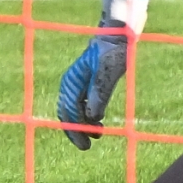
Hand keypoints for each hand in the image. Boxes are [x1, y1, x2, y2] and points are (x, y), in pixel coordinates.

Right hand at [57, 33, 127, 149]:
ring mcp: (75, 83)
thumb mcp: (109, 72)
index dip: (77, 129)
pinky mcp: (84, 83)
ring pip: (71, 110)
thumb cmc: (114, 51)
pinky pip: (79, 104)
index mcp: (73, 81)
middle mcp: (70, 83)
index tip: (86, 144)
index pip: (70, 112)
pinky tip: (97, 122)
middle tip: (87, 146)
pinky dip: (85, 116)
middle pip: (66, 114)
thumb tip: (92, 117)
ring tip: (97, 135)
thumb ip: (100, 93)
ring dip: (81, 124)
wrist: (116, 35)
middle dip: (75, 130)